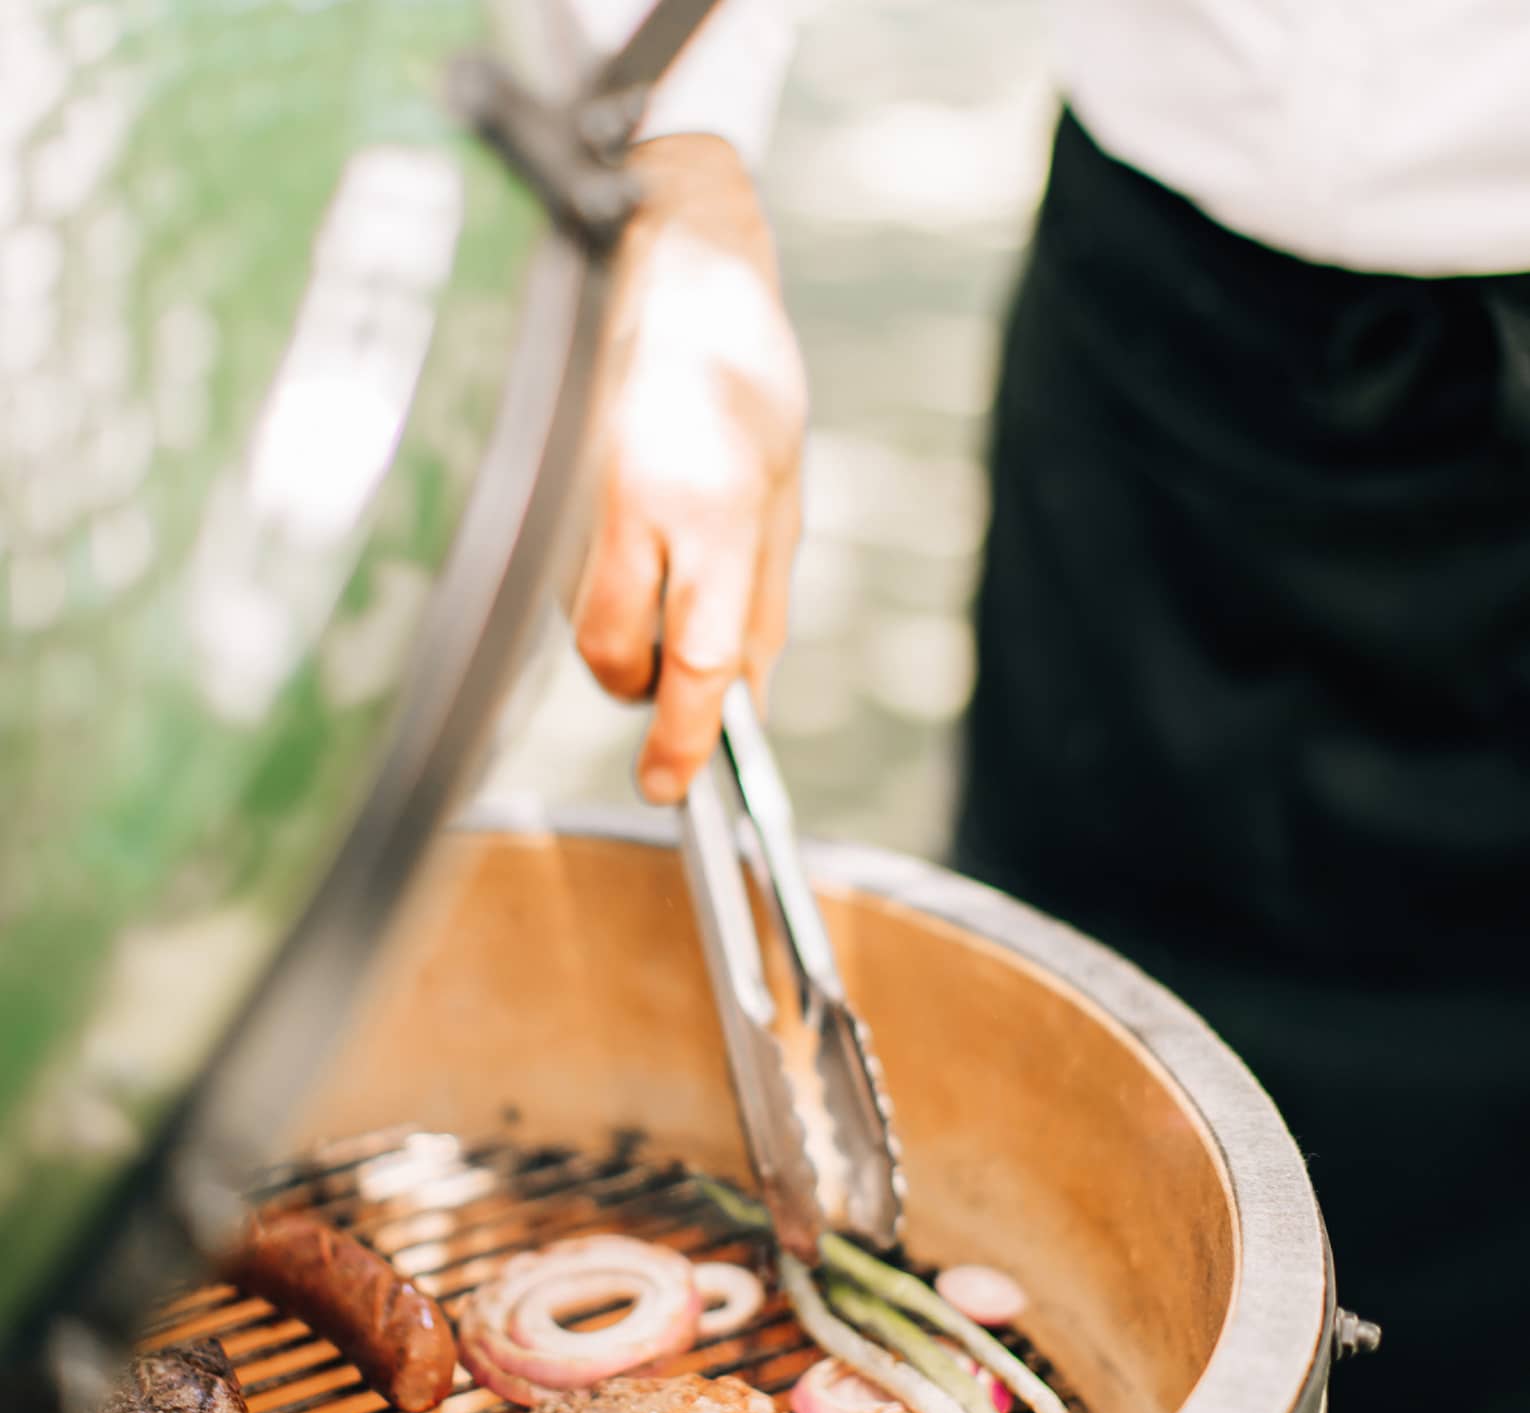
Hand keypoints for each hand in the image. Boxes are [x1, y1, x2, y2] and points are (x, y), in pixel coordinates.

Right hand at [572, 134, 806, 804]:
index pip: (693, 658)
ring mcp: (570, 492)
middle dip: (639, 687)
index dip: (683, 738)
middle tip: (672, 663)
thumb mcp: (784, 492)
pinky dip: (594, 580)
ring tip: (662, 547)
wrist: (663, 255)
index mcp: (715, 508)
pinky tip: (626, 517)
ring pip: (578, 619)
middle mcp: (631, 505)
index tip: (672, 786)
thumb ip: (761, 605)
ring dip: (620, 625)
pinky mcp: (533, 480)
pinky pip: (557, 573)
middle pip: (611, 658)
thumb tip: (743, 700)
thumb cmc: (740, 371)